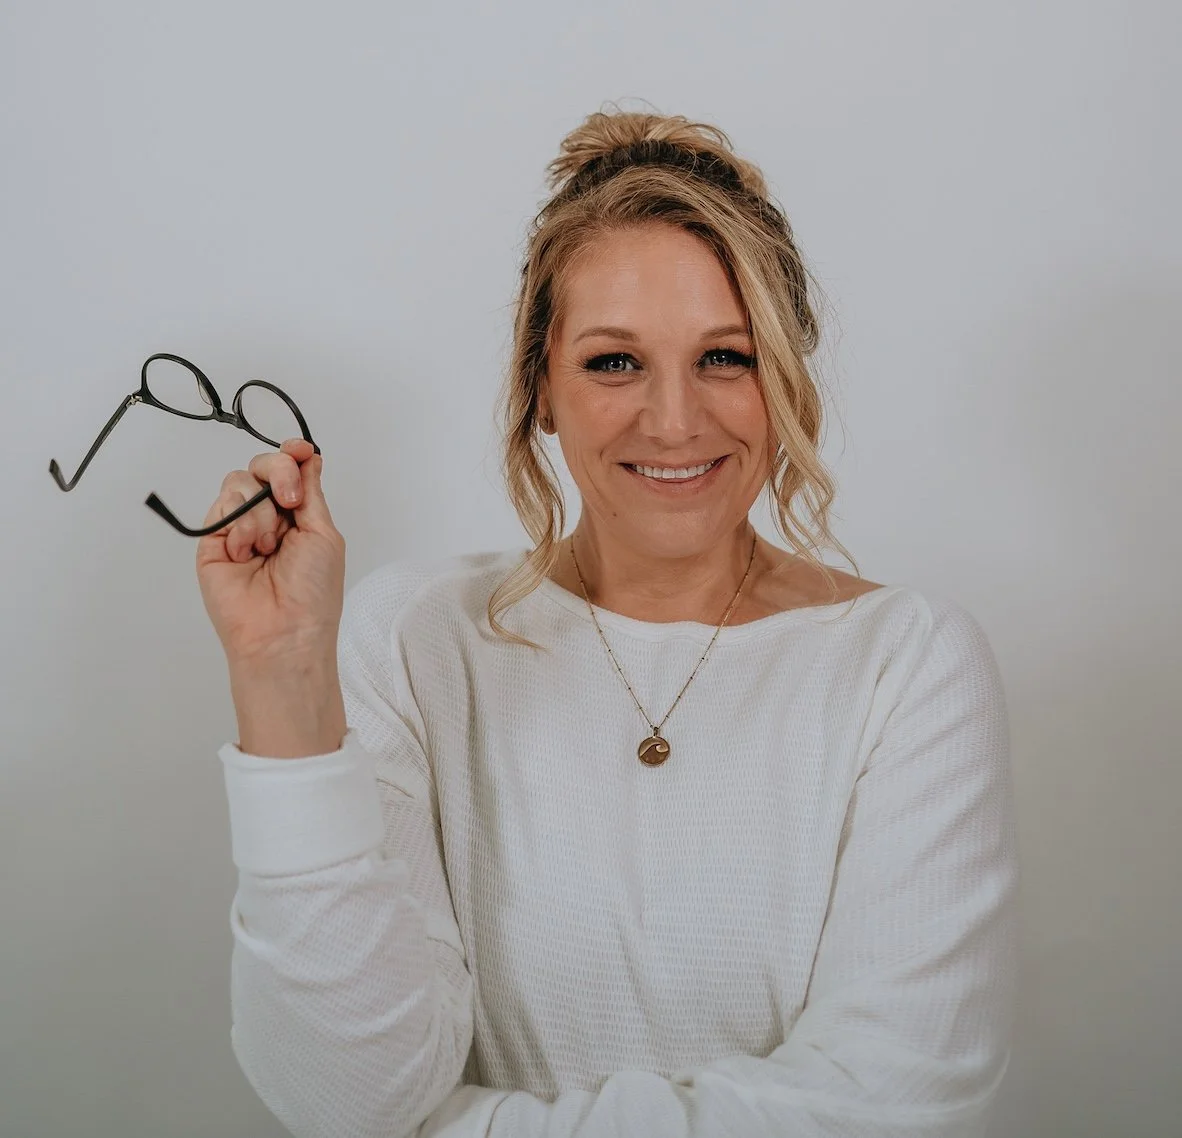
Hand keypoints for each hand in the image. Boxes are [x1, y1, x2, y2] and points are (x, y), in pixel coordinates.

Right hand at [196, 438, 345, 671]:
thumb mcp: (323, 533)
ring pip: (240, 482)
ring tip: (268, 546)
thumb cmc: (313, 592)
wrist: (283, 632)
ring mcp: (238, 528)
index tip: (300, 450)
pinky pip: (223, 506)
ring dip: (260, 510)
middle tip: (289, 501)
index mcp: (298, 517)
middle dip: (279, 473)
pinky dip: (241, 523)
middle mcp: (267, 519)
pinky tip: (248, 552)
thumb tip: (309, 456)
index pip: (291, 471)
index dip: (292, 455)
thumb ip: (311, 492)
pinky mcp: (212, 540)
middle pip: (262, 468)